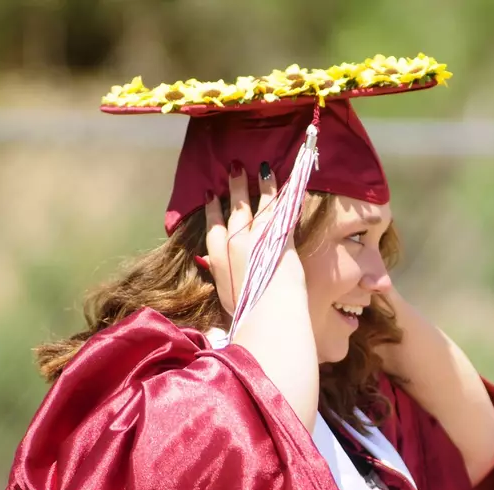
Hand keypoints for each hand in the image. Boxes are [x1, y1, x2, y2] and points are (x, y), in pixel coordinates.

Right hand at [203, 161, 300, 313]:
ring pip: (261, 206)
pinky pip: (284, 214)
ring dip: (262, 186)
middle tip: (235, 168)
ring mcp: (259, 241)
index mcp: (219, 262)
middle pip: (235, 211)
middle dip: (235, 188)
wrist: (269, 318)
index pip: (213, 230)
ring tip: (263, 168)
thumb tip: (205, 262)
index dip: (212, 211)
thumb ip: (217, 274)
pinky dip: (287, 198)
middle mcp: (237, 246)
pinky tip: (289, 186)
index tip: (210, 195)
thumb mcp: (225, 297)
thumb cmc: (248, 316)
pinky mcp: (282, 241)